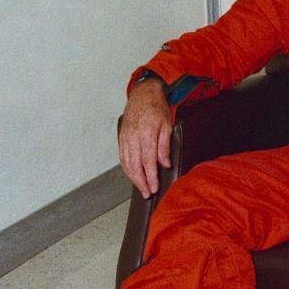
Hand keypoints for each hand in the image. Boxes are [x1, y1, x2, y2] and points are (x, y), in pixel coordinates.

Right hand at [118, 79, 172, 197]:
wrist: (143, 94)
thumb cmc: (157, 108)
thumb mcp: (167, 125)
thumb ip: (164, 146)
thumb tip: (165, 164)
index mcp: (146, 135)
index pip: (148, 162)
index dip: (150, 177)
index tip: (154, 188)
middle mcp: (133, 138)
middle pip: (135, 166)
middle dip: (141, 182)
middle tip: (148, 193)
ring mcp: (125, 138)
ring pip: (126, 163)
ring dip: (133, 178)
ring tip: (141, 188)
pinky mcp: (121, 138)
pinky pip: (122, 157)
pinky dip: (126, 168)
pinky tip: (132, 175)